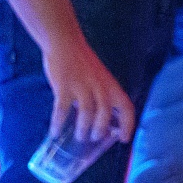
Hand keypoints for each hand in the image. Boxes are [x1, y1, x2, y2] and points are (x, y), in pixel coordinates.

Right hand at [40, 30, 135, 147]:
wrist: (65, 43)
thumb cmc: (82, 63)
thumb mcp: (100, 78)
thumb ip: (101, 95)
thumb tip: (98, 120)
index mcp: (111, 85)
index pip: (126, 107)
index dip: (128, 124)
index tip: (125, 138)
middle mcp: (99, 86)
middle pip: (106, 111)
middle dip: (102, 128)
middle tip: (96, 139)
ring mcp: (81, 85)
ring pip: (87, 112)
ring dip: (84, 127)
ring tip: (80, 138)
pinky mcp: (64, 86)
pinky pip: (62, 108)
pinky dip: (58, 122)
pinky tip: (54, 132)